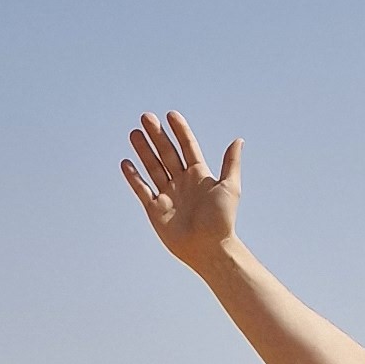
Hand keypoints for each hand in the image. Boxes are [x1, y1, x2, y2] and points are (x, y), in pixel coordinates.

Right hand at [123, 112, 243, 268]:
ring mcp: (167, 194)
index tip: (171, 115)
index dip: (180, 131)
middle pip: (167, 153)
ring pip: (153, 167)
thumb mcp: (230, 188)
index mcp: (199, 175)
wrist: (208, 248)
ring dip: (143, 150)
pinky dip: (133, 177)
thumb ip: (231, 163)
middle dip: (157, 135)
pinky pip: (142, 189)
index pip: (187, 147)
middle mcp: (182, 182)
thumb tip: (238, 140)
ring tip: (134, 133)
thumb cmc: (222, 220)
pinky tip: (126, 162)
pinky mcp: (155, 209)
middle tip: (146, 117)